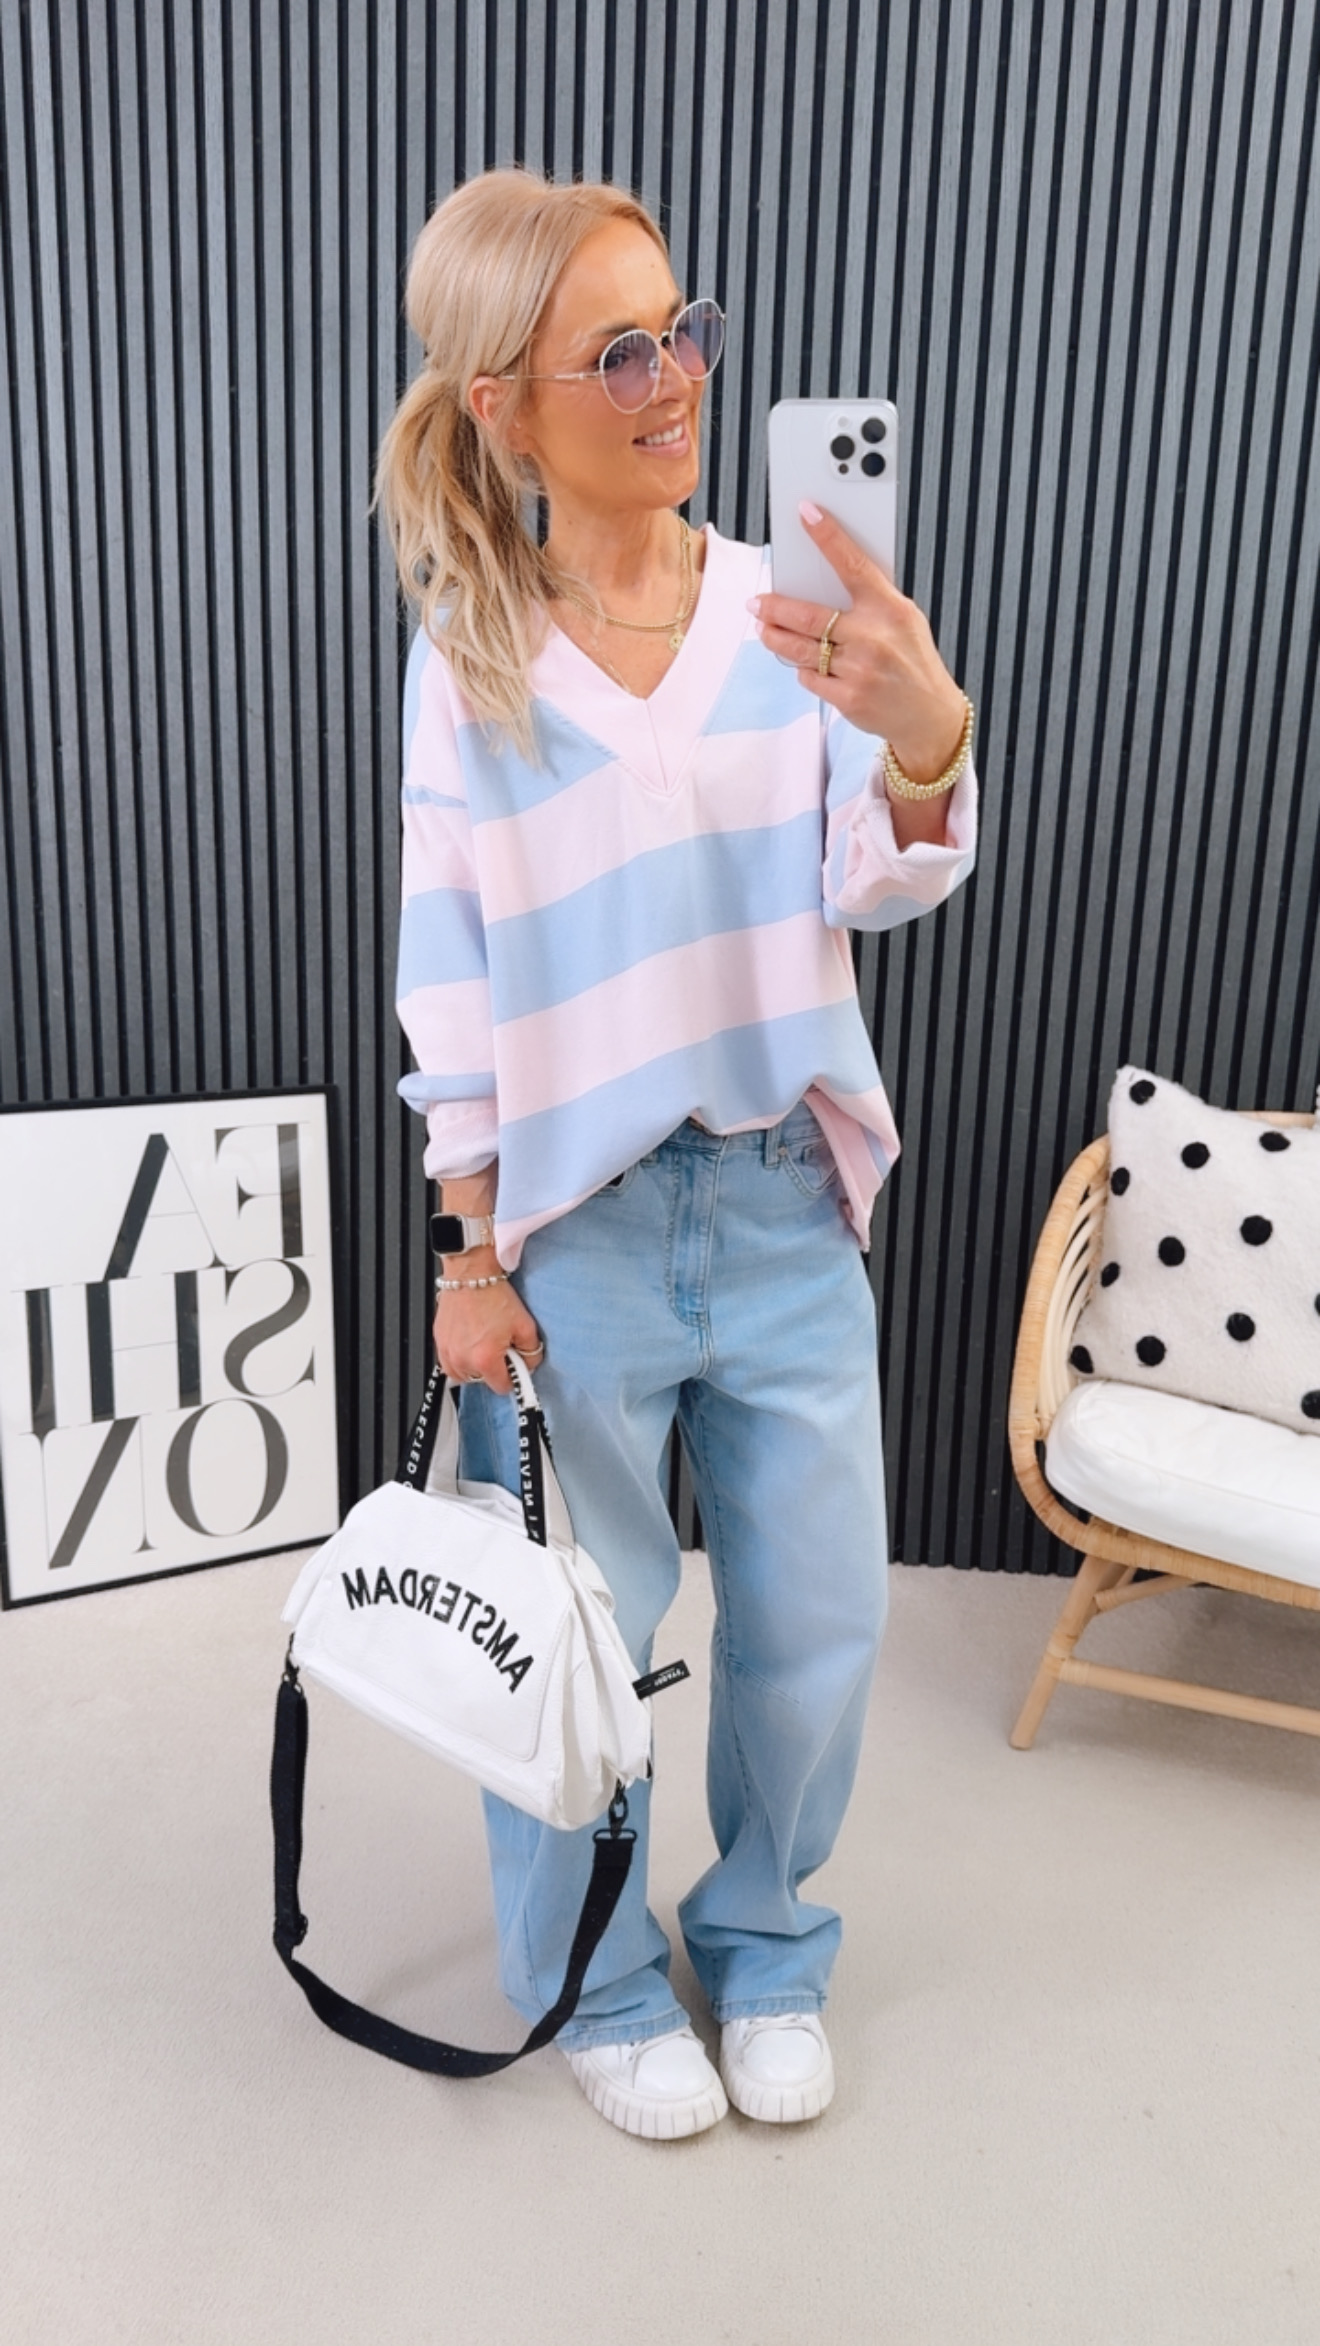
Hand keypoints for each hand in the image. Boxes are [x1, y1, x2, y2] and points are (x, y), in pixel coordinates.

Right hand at [433, 1261, 543, 1394]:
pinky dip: (460, 1358)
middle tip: (500, 1346)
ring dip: (475, 1366)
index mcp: (485, 1359)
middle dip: (493, 1369)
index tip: (514, 1364)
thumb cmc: (493, 1295)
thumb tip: (529, 1364)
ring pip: (464, 1375)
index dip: (512, 1376)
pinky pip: (449, 1363)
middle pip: (482, 1381)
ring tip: (483, 1344)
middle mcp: (462, 1359)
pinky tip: (470, 1342)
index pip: (502, 1387)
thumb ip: (531, 1352)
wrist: (471, 1274)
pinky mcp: (439, 1341)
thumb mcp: (525, 1325)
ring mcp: (447, 1352)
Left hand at [751, 501, 966, 784]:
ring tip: (764, 628)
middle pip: (808, 615)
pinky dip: (804, 669)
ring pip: (799, 649)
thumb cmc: (912, 659)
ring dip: (775, 637)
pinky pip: (809, 677)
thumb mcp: (904, 620)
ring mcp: (859, 670)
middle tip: (755, 602)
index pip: (853, 564)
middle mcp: (873, 637)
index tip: (806, 513)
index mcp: (890, 609)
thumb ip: (870, 601)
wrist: (929, 716)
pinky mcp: (847, 698)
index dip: (828, 536)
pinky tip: (806, 664)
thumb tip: (822, 580)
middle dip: (774, 607)